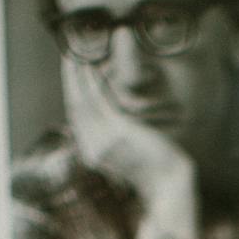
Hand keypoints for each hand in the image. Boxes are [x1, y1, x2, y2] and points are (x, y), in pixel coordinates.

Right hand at [60, 58, 199, 238]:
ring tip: (78, 55)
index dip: (72, 92)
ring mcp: (104, 142)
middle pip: (75, 107)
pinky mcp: (118, 133)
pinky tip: (94, 66)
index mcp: (94, 153)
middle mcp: (94, 148)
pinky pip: (100, 101)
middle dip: (70, 80)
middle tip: (69, 55)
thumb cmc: (157, 166)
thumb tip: (115, 117)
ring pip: (84, 101)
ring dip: (79, 76)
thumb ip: (117, 136)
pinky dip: (94, 81)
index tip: (72, 72)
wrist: (170, 183)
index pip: (77, 117)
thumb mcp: (131, 151)